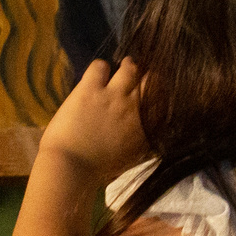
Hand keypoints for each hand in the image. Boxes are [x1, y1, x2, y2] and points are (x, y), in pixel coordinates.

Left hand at [39, 57, 151, 178]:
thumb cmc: (99, 170)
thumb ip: (143, 139)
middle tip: (135, 81)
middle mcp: (136, 108)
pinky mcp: (91, 88)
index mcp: (148, 128)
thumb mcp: (132, 157)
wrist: (71, 168)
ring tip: (119, 71)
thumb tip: (147, 129)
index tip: (151, 94)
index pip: (164, 101)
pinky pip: (101, 65)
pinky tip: (95, 79)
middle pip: (153, 79)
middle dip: (146, 77)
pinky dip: (99, 69)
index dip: (158, 94)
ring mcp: (114, 95)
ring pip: (131, 67)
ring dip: (126, 67)